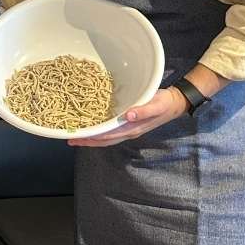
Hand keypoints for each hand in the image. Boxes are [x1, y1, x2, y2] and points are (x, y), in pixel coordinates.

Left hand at [67, 87, 189, 146]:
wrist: (174, 103)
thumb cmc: (165, 103)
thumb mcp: (157, 105)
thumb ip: (144, 110)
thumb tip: (128, 116)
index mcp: (133, 128)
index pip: (109, 135)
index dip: (94, 136)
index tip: (79, 136)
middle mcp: (128, 131)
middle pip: (104, 140)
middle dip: (88, 141)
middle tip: (71, 139)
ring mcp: (128, 129)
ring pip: (106, 137)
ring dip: (91, 138)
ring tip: (77, 136)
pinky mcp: (128, 123)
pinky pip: (111, 131)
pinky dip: (99, 132)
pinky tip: (92, 127)